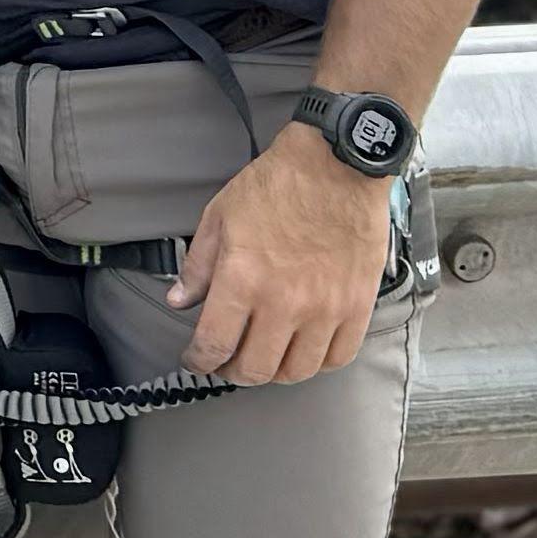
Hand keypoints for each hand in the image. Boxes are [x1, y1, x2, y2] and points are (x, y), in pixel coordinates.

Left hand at [164, 126, 397, 388]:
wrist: (336, 165)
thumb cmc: (276, 185)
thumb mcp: (219, 217)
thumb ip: (197, 267)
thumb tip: (179, 301)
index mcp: (243, 280)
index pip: (214, 345)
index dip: (199, 362)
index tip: (196, 360)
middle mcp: (284, 303)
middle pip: (255, 370)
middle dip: (232, 372)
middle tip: (228, 361)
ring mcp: (325, 309)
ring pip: (296, 371)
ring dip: (274, 372)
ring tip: (265, 356)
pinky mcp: (358, 307)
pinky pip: (338, 357)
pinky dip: (317, 362)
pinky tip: (304, 349)